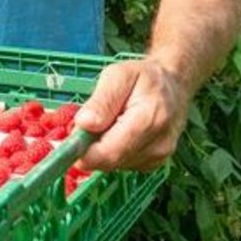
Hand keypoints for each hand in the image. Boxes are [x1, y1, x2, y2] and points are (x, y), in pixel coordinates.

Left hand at [73, 58, 190, 171]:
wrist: (174, 86)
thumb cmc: (144, 78)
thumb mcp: (118, 75)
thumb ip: (102, 100)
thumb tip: (84, 124)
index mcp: (150, 119)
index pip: (111, 151)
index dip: (84, 152)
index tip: (67, 141)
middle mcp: (158, 145)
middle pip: (110, 161)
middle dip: (89, 148)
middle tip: (82, 127)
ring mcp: (158, 157)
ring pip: (114, 164)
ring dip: (101, 149)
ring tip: (105, 124)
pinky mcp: (153, 163)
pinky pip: (122, 164)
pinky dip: (112, 152)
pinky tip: (116, 133)